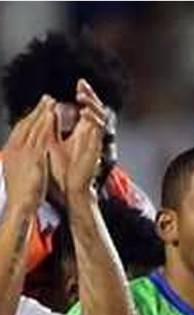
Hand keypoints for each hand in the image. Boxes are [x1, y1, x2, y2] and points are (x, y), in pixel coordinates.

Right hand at [1, 96, 54, 213]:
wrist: (19, 206)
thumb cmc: (21, 195)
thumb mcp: (20, 174)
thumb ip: (23, 163)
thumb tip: (24, 160)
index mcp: (12, 152)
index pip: (21, 132)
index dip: (30, 120)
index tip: (38, 112)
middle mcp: (15, 148)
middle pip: (26, 124)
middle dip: (37, 111)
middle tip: (47, 99)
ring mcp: (23, 151)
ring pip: (33, 127)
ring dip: (42, 113)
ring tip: (51, 102)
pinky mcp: (32, 156)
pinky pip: (40, 136)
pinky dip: (45, 124)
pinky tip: (52, 115)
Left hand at [49, 80, 107, 198]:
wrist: (70, 187)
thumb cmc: (63, 169)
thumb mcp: (52, 140)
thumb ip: (52, 125)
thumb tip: (49, 107)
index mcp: (82, 132)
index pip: (88, 109)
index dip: (86, 96)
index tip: (79, 84)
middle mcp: (91, 136)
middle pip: (97, 110)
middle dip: (91, 96)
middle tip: (82, 85)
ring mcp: (95, 142)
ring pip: (101, 118)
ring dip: (92, 106)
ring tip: (82, 97)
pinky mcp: (96, 149)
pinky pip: (99, 131)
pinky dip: (94, 120)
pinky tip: (86, 112)